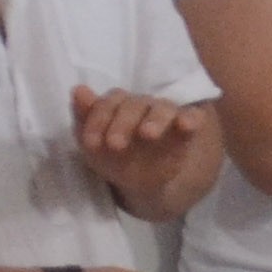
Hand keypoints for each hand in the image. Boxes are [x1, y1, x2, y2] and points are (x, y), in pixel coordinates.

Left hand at [69, 85, 212, 201]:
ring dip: (155, 119)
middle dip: (123, 123)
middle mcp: (142, 105)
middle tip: (115, 145)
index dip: (98, 120)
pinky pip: (192, 117)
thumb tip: (79, 89)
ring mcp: (165, 116)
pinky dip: (190, 119)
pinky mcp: (186, 129)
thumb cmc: (111, 156)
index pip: (109, 102)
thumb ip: (84, 117)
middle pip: (134, 104)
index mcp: (118, 105)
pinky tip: (186, 125)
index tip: (91, 143)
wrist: (138, 182)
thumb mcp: (93, 144)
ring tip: (147, 134)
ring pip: (163, 108)